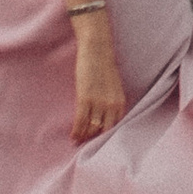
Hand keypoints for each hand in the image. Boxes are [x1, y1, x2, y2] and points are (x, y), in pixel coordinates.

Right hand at [71, 14, 127, 143]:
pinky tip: (72, 137)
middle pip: (103, 130)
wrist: (97, 49)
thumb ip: (110, 101)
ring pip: (91, 128)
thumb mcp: (112, 86)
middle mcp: (112, 105)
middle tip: (84, 145)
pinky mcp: (85, 99)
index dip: (104, 135)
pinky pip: (80, 121)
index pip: (114, 127)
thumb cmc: (103, 65)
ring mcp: (99, 103)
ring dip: (83, 137)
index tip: (96, 141)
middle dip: (93, 139)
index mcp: (120, 102)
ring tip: (77, 142)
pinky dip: (76, 131)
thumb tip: (101, 115)